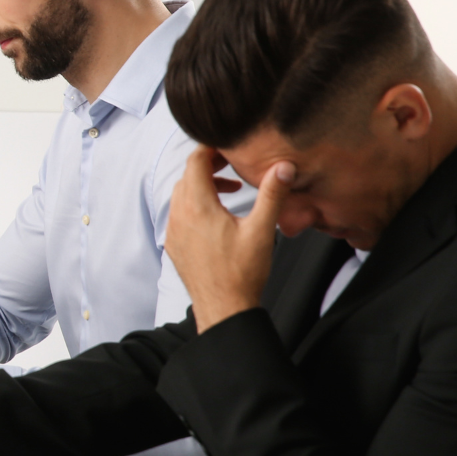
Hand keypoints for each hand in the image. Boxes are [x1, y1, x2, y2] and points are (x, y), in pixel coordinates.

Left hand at [166, 145, 289, 331]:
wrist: (223, 308)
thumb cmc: (242, 272)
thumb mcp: (261, 229)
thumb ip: (272, 194)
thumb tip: (283, 167)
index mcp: (197, 206)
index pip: (195, 162)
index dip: (210, 149)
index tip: (228, 147)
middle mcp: (179, 215)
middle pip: (187, 176)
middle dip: (209, 167)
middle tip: (233, 168)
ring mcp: (173, 231)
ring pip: (181, 195)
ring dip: (202, 187)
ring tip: (230, 192)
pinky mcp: (173, 244)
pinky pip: (179, 214)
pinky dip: (194, 205)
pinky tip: (217, 217)